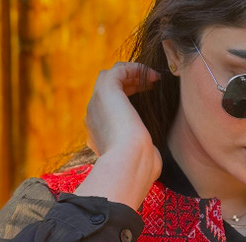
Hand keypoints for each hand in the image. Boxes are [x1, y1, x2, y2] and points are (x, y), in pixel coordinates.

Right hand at [75, 62, 162, 208]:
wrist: (131, 164)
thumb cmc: (140, 169)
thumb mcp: (139, 161)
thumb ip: (141, 155)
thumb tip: (152, 157)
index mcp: (98, 137)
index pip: (107, 112)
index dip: (126, 103)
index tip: (147, 100)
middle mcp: (93, 119)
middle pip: (106, 93)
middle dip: (127, 86)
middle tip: (148, 86)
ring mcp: (96, 104)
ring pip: (109, 78)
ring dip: (130, 75)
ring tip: (152, 78)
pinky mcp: (105, 91)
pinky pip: (118, 70)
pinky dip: (135, 69)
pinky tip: (152, 76)